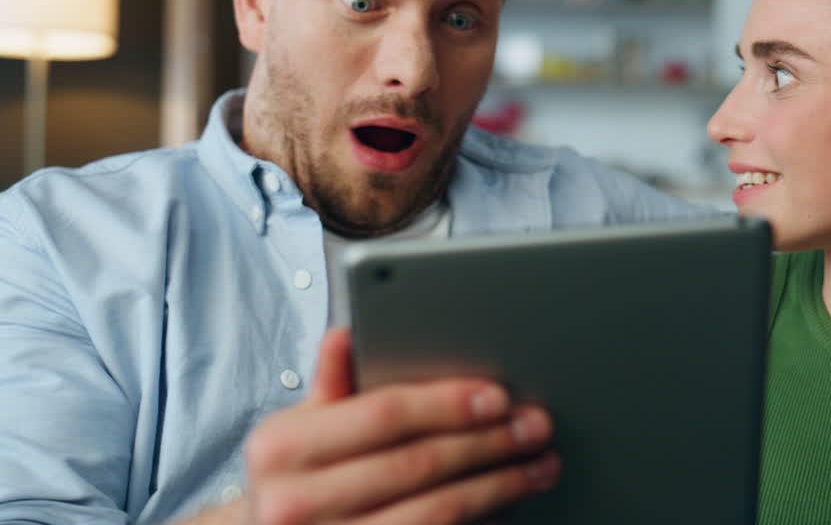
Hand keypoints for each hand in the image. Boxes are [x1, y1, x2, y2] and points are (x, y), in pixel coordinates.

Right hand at [239, 328, 558, 524]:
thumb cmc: (294, 481)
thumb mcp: (299, 431)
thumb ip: (332, 387)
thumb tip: (347, 335)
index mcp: (280, 449)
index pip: (381, 415)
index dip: (446, 404)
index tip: (498, 395)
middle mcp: (294, 504)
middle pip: (417, 465)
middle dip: (488, 442)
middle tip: (535, 426)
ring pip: (437, 513)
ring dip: (499, 487)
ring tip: (538, 466)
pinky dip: (482, 522)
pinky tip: (508, 505)